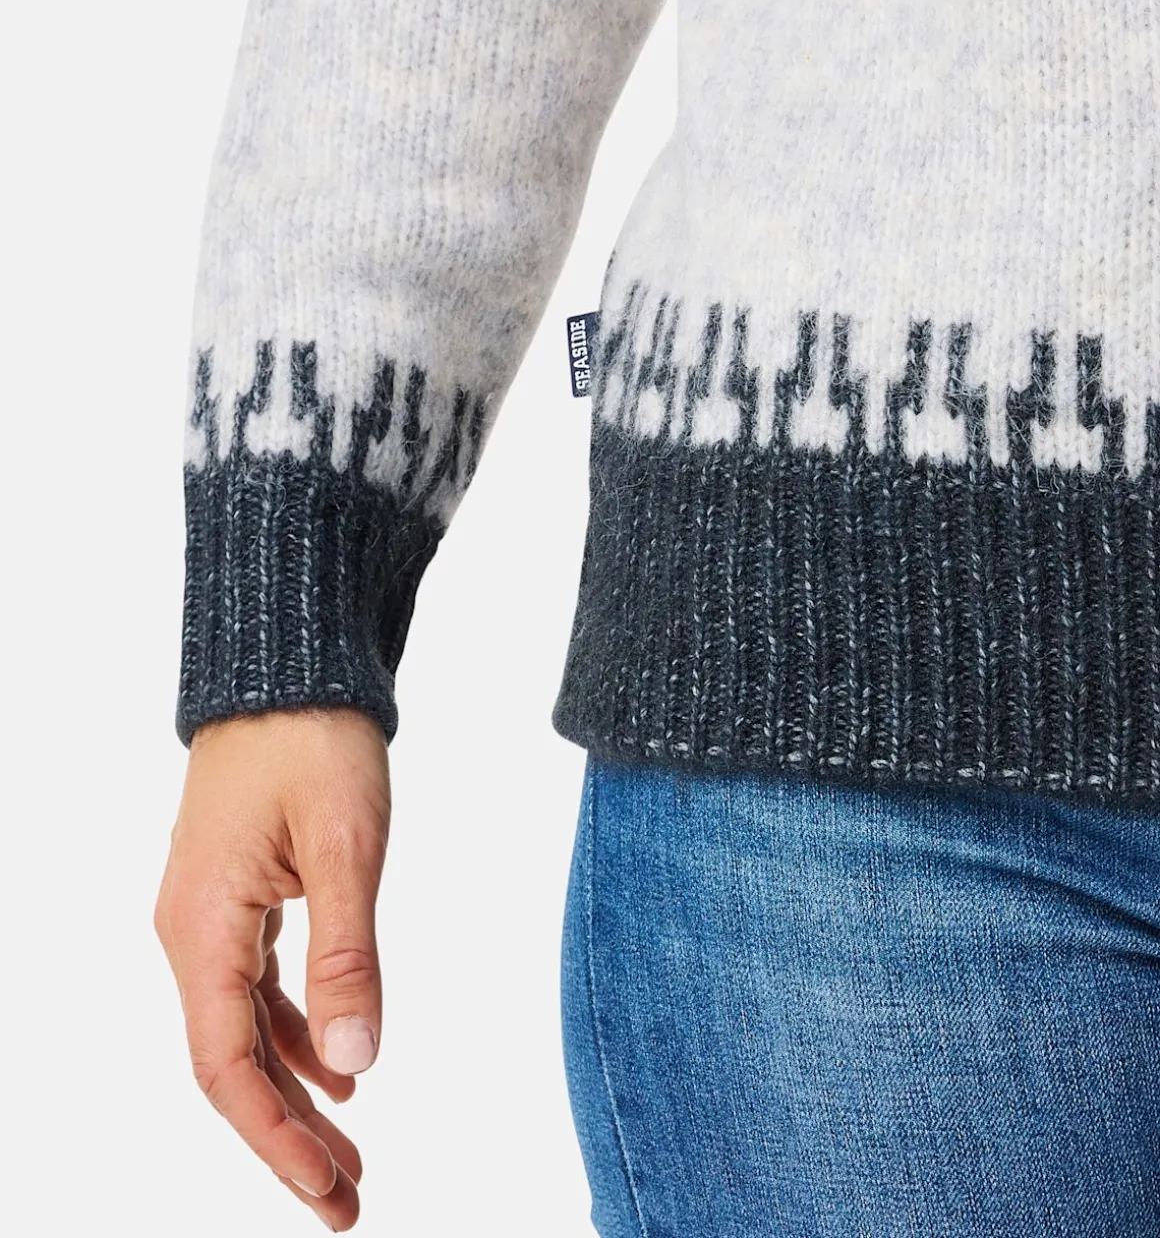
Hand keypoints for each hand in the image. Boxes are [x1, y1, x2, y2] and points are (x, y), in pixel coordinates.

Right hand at [154, 707, 391, 1230]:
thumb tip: (357, 1065)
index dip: (274, 1138)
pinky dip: (297, 1032)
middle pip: (232, 1061)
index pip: (226, 1065)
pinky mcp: (236, 895)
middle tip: (349, 1200)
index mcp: (203, 927)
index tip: (328, 1189)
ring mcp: (210, 914)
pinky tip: (338, 1065)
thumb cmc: (313, 741)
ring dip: (296, 1093)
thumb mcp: (347, 847)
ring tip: (351, 1153)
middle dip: (288, 1137)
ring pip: (245, 1029)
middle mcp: (191, 931)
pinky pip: (257, 986)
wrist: (288, 668)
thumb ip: (348, 956)